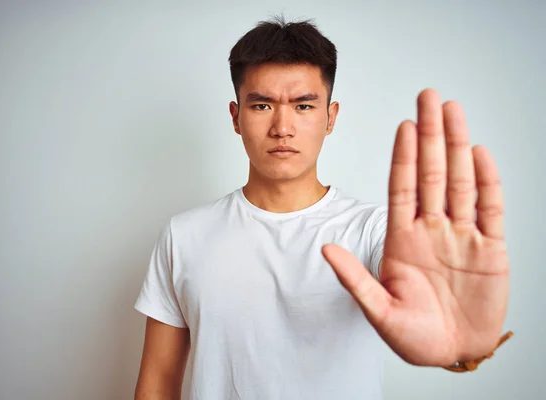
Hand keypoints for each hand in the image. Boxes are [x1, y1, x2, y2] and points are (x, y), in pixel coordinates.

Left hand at [322, 88, 509, 366]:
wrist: (452, 354)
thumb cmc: (414, 336)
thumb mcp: (378, 311)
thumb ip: (354, 279)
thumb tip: (324, 249)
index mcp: (402, 239)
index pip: (402, 186)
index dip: (403, 155)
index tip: (403, 124)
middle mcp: (432, 230)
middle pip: (432, 172)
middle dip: (430, 134)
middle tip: (429, 96)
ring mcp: (462, 237)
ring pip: (461, 181)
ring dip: (458, 145)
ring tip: (453, 111)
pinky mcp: (491, 251)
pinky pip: (490, 209)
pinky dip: (488, 181)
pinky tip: (480, 153)